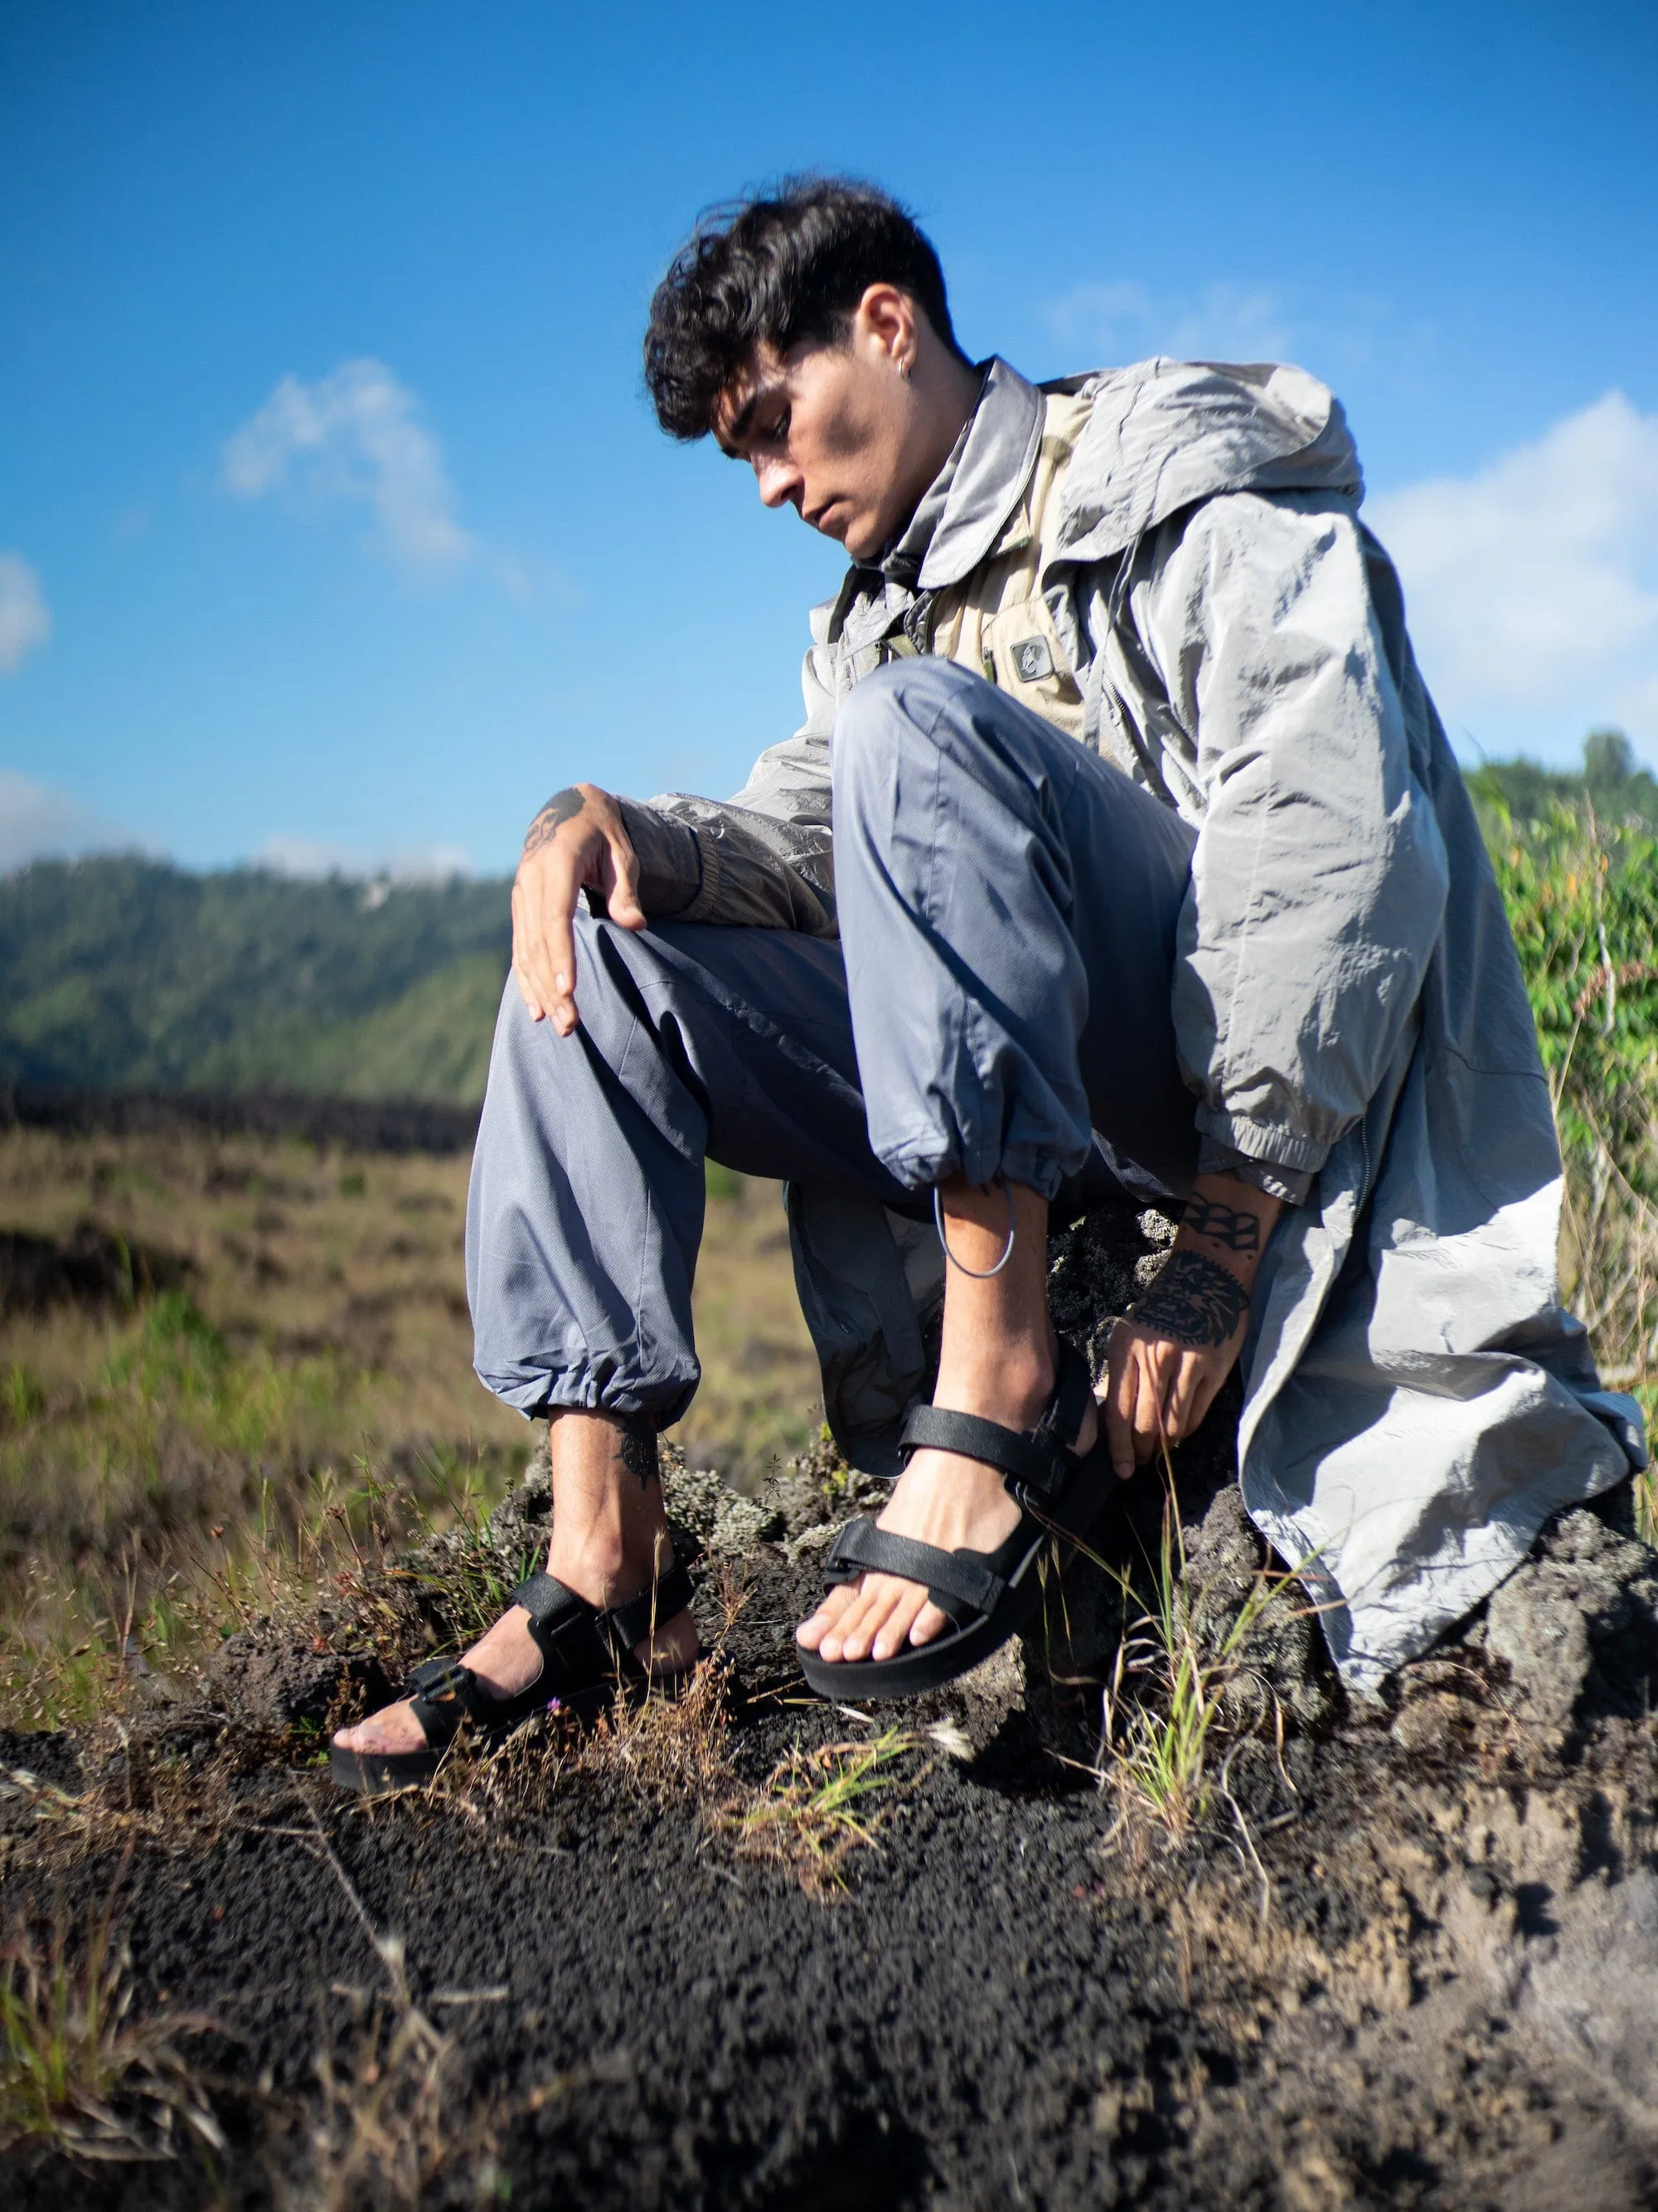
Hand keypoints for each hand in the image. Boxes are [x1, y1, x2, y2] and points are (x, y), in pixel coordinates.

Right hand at [511, 784, 644, 1034]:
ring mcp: (521, 894)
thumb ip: (625, 889)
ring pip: (525, 950)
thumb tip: (635, 924)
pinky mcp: (520, 906)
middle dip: (552, 986)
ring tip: (557, 1024)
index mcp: (557, 862)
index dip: (561, 955)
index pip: (556, 917)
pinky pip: (520, 947)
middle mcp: (531, 880)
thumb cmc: (603, 833)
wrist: (567, 809)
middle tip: (570, 1024)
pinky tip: (536, 1008)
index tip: (569, 989)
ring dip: (539, 990)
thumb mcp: (622, 852)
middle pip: (538, 942)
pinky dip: (526, 978)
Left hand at [1102, 1177, 1282, 1477]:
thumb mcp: (1130, 1333)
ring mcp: (1186, 1364)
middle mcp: (1155, 1358)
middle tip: (1140, 1463)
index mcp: (1126, 1348)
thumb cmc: (1163, 1308)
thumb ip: (1121, 1374)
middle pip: (1144, 1423)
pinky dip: (1185, 1431)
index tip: (1120, 1468)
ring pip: (1172, 1425)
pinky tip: (1179, 1435)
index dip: (1118, 1446)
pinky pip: (1195, 1415)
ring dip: (1165, 1446)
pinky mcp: (1213, 1370)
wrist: (1206, 1278)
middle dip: (1141, 1451)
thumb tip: (1110, 1419)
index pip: (1116, 1410)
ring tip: (1160, 1453)